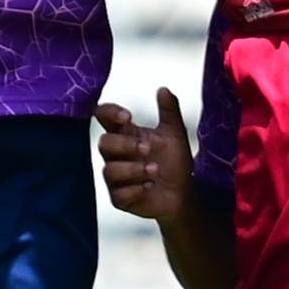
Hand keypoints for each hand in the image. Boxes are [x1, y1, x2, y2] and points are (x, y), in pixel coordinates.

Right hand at [95, 90, 200, 222]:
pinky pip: (118, 194)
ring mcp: (116, 178)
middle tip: (147, 149)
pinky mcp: (120, 199)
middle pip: (104, 143)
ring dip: (133, 169)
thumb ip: (169, 111)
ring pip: (110, 170)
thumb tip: (164, 89)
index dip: (110, 113)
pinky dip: (134, 190)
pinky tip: (149, 186)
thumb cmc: (175, 163)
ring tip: (154, 170)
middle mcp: (116, 155)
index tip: (128, 116)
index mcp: (126, 134)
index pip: (104, 117)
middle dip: (125, 145)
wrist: (184, 194)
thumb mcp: (175, 134)